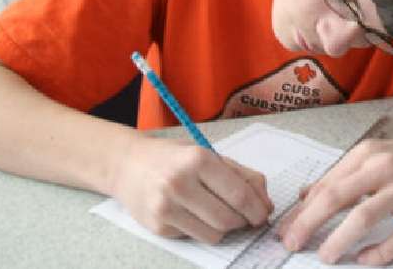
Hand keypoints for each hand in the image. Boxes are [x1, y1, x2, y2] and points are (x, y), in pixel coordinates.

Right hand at [110, 135, 272, 243]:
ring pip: (214, 234)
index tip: (263, 214)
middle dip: (243, 221)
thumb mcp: (208, 155)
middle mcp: (179, 184)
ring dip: (225, 228)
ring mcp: (166, 208)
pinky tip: (194, 214)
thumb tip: (266, 204)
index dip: (257, 209)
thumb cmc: (174, 158)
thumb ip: (241, 175)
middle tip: (245, 217)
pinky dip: (202, 229)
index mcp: (197, 160)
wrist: (126, 165)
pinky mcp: (158, 227)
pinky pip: (195, 237)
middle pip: (228, 219)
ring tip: (220, 213)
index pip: (239, 194)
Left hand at [278, 132, 392, 264]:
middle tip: (293, 243)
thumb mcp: (373, 156)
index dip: (301, 210)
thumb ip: (340, 175)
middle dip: (309, 224)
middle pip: (337, 198)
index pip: (326, 185)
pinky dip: (378, 253)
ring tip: (325, 255)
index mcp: (367, 154)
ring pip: (364, 218)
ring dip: (339, 240)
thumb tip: (305, 197)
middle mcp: (384, 169)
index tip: (286, 229)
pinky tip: (364, 259)